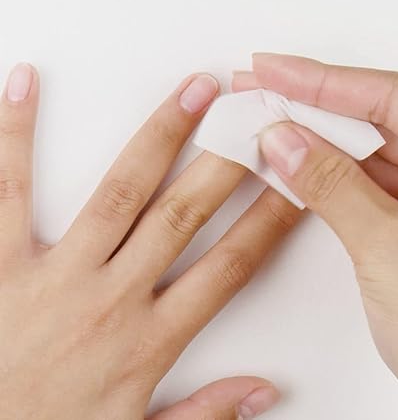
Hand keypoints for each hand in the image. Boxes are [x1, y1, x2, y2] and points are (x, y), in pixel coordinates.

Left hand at [0, 63, 298, 419]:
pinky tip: (26, 84)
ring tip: (191, 92)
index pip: (230, 268)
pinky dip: (16, 132)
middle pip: (184, 215)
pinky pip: (8, 189)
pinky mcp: (0, 261)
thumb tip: (263, 391)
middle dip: (226, 160)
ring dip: (161, 136)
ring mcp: (55, 272)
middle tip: (254, 117)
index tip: (294, 185)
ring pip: (121, 191)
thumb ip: (204, 414)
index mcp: (147, 340)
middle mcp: (109, 297)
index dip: (268, 222)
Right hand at [234, 54, 397, 419]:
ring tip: (264, 126)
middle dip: (312, 110)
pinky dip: (325, 179)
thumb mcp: (391, 247)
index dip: (324, 80)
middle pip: (375, 121)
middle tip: (261, 91)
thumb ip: (331, 185)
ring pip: (365, 155)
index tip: (275, 69)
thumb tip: (284, 140)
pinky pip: (364, 187)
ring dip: (314, 145)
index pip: (392, 97)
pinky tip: (290, 165)